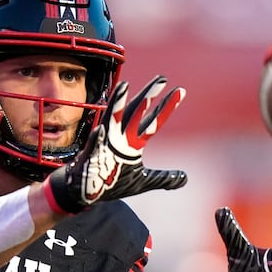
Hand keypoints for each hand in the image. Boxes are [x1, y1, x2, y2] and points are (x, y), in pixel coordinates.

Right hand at [45, 75, 187, 212]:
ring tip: (124, 85)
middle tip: (162, 78)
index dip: (166, 107)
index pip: (153, 122)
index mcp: (133, 142)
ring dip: (116, 104)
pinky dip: (95, 138)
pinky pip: (92, 146)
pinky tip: (99, 130)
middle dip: (148, 96)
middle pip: (136, 112)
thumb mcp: (143, 182)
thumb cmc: (112, 183)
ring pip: (111, 120)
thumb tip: (185, 179)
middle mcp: (120, 138)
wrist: (86, 192)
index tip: (180, 91)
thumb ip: (163, 178)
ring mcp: (104, 144)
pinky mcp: (90, 156)